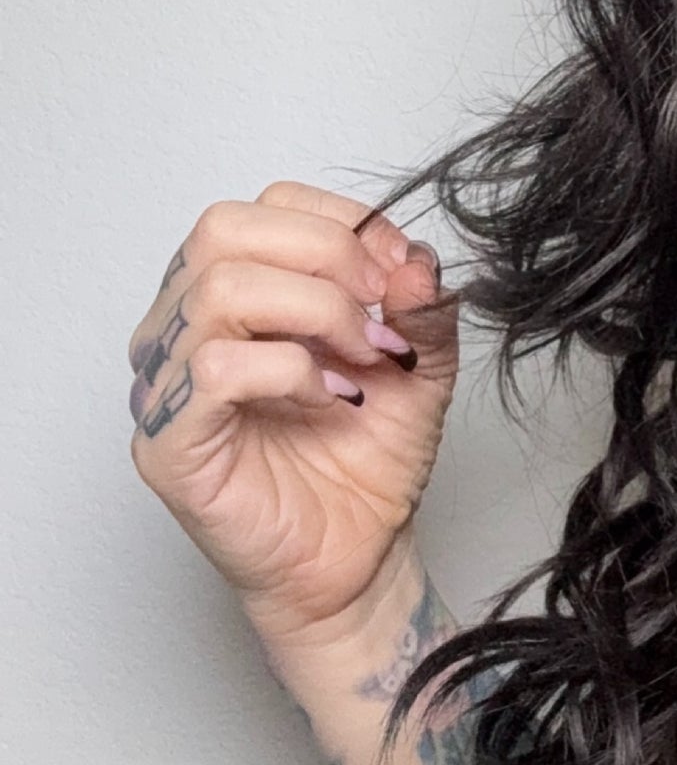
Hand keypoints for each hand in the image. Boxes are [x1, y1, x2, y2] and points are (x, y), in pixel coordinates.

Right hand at [127, 180, 460, 638]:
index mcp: (236, 292)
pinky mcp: (168, 444)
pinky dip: (290, 371)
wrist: (359, 558)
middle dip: (325, 256)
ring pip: (218, 290)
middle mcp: (186, 328)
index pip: (266, 206)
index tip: (400, 269)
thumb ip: (421, 306)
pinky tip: (333, 400)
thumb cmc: (366, 461)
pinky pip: (214, 371)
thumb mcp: (421, 365)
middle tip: (383, 312)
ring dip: (317, 313)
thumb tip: (414, 257)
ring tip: (367, 361)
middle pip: (225, 229)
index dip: (342, 223)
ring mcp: (168, 385)